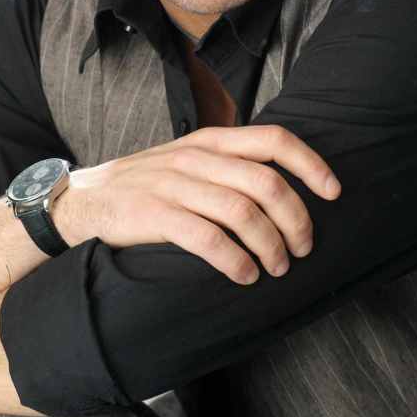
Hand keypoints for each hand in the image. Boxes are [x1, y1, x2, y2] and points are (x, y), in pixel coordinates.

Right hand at [55, 124, 339, 283]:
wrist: (82, 200)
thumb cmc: (147, 185)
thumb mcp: (188, 160)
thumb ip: (228, 165)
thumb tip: (284, 185)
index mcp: (211, 141)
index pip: (274, 139)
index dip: (311, 164)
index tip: (334, 192)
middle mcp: (197, 157)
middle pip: (267, 182)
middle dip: (296, 219)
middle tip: (303, 248)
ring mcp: (175, 185)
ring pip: (243, 212)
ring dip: (270, 246)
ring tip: (277, 268)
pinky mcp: (155, 215)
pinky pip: (208, 238)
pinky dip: (235, 260)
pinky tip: (245, 276)